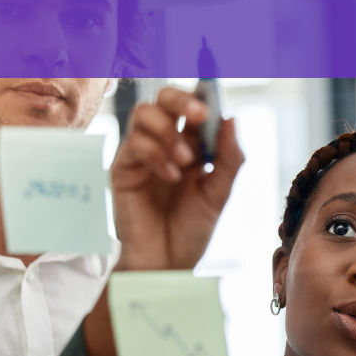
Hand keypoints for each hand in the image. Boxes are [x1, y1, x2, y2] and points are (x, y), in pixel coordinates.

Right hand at [108, 86, 243, 270]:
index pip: (193, 105)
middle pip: (163, 98)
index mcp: (191, 143)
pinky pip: (135, 144)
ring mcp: (141, 153)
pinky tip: (171, 176)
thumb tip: (232, 119)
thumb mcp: (219, 194)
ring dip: (169, 132)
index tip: (214, 92)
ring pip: (144, 113)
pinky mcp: (123, 168)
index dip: (202, 93)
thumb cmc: (191, 230)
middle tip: (199, 115)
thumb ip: (229, 158)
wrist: (167, 263)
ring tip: (186, 162)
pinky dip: (157, 155)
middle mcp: (164, 142)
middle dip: (181, 99)